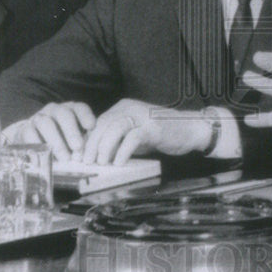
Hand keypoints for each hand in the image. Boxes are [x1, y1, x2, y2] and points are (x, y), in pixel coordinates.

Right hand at [6, 102, 95, 161]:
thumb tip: (90, 155)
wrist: (33, 139)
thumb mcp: (74, 139)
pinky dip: (38, 148)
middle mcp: (55, 110)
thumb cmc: (61, 140)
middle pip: (64, 114)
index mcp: (71, 110)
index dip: (86, 116)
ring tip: (65, 158)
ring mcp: (39, 118)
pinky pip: (30, 135)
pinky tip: (46, 159)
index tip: (91, 127)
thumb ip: (82, 142)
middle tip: (78, 147)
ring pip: (46, 124)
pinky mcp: (25, 129)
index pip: (80, 108)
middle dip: (71, 131)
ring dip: (56, 142)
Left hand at [81, 99, 213, 164]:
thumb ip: (119, 138)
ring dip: (105, 148)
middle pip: (104, 125)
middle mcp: (131, 108)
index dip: (88, 140)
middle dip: (92, 145)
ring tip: (102, 163)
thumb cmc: (162, 134)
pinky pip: (132, 139)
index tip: (81, 156)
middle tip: (87, 162)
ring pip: (115, 129)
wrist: (190, 129)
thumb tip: (97, 154)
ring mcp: (143, 116)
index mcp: (124, 107)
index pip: (99, 122)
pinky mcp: (153, 127)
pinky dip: (123, 152)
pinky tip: (119, 163)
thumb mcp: (136, 133)